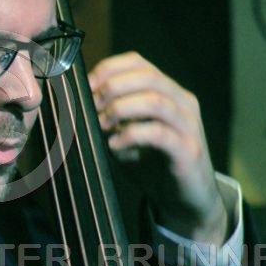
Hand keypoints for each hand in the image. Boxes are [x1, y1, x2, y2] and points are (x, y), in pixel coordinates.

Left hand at [88, 52, 228, 245]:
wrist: (184, 202)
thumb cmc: (151, 164)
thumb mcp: (126, 134)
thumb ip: (109, 117)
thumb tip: (76, 104)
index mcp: (168, 92)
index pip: (138, 63)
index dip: (109, 69)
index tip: (85, 86)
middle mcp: (182, 102)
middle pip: (147, 76)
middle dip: (112, 87)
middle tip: (90, 106)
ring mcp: (189, 126)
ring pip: (155, 101)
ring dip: (121, 109)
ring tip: (101, 124)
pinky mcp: (189, 152)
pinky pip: (159, 135)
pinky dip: (131, 136)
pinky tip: (114, 145)